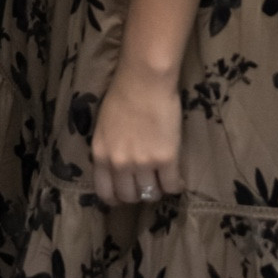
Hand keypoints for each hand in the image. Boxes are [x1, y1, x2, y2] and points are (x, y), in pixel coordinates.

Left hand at [91, 62, 183, 205]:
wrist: (145, 80)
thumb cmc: (122, 94)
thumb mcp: (103, 127)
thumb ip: (108, 149)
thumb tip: (116, 168)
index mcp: (100, 155)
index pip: (105, 192)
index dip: (116, 198)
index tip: (124, 195)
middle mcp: (120, 164)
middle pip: (129, 196)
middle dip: (138, 193)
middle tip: (146, 185)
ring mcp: (143, 164)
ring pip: (150, 194)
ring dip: (157, 189)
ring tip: (162, 180)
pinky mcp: (166, 160)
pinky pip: (171, 186)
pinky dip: (175, 186)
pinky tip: (177, 180)